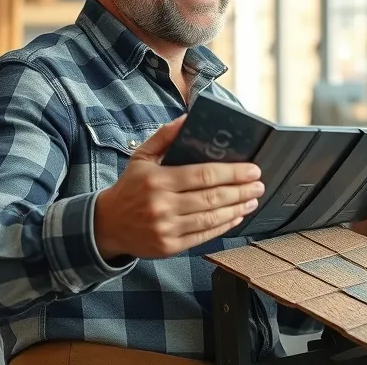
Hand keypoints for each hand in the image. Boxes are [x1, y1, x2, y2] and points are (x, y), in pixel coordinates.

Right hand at [94, 114, 264, 259]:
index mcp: (158, 180)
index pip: (203, 175)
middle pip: (212, 197)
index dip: (232, 173)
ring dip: (237, 209)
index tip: (252, 169)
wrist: (107, 224)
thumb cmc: (130, 187)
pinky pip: (203, 236)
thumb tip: (188, 119)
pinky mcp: (169, 247)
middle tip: (258, 185)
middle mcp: (162, 205)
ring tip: (252, 200)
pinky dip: (224, 226)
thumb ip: (165, 136)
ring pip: (211, 218)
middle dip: (241, 190)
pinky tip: (236, 217)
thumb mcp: (142, 156)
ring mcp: (166, 228)